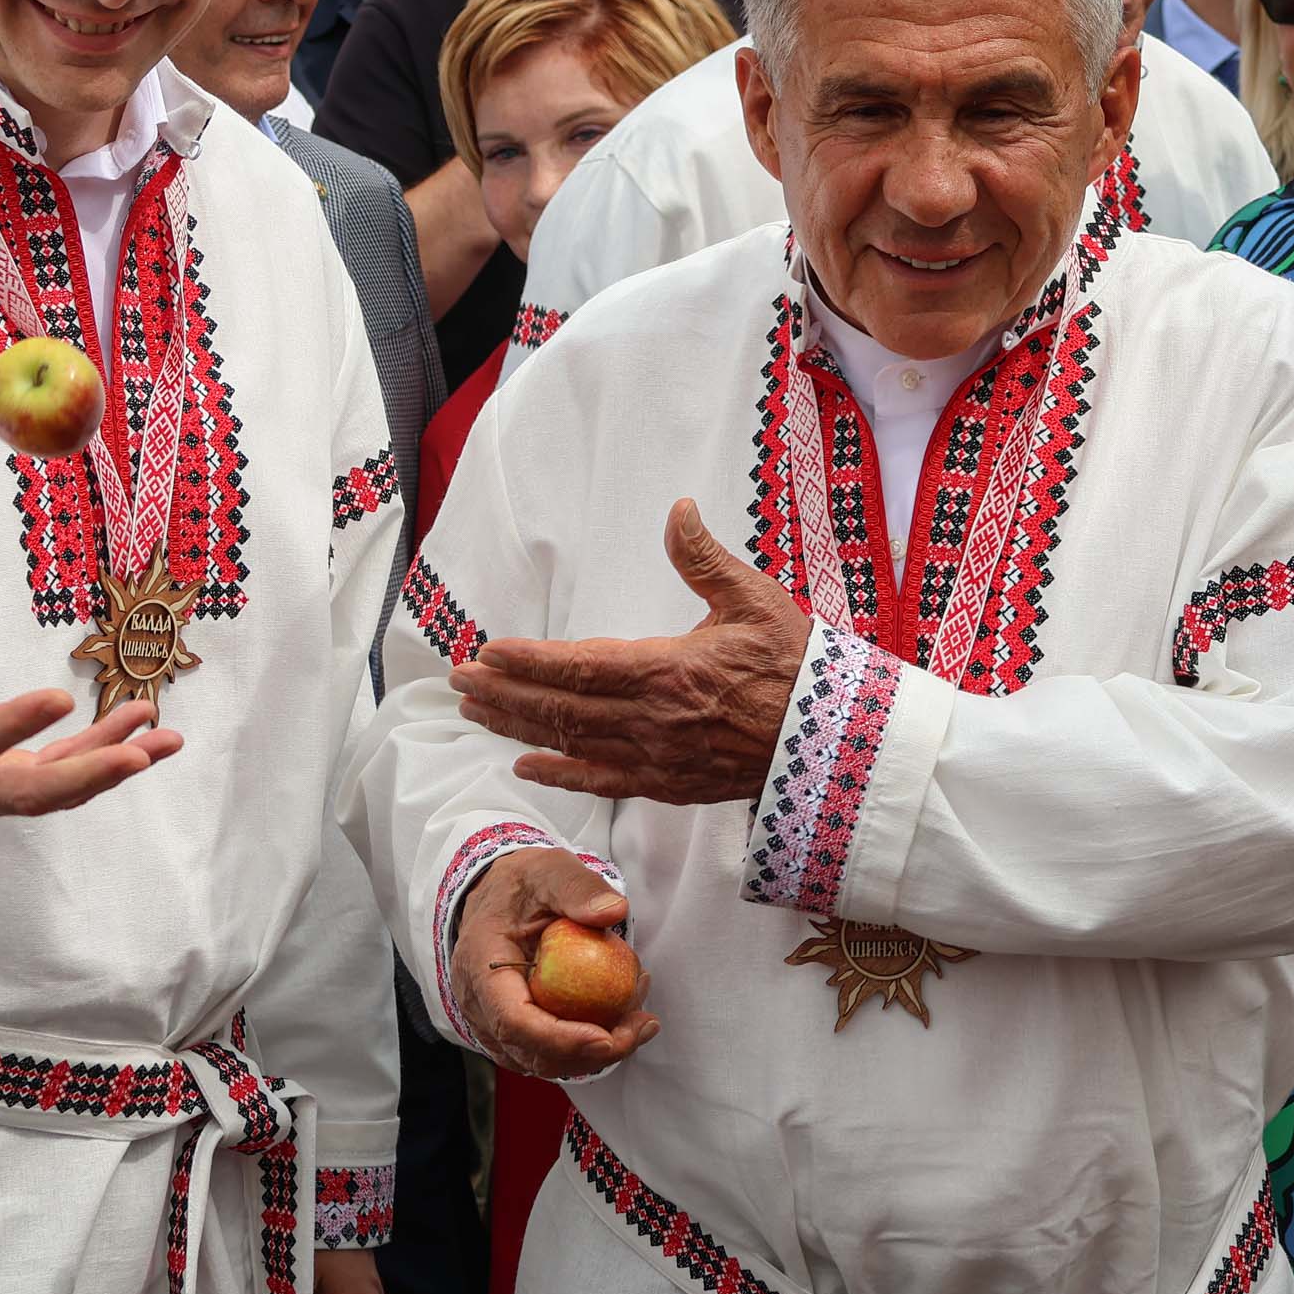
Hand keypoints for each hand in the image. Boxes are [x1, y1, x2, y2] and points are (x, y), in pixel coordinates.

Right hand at [0, 589, 180, 825]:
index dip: (12, 725)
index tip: (59, 698)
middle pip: (29, 792)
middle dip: (87, 773)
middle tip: (138, 753)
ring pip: (58, 788)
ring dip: (112, 763)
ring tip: (166, 738)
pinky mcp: (8, 784)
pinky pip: (64, 776)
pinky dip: (106, 757)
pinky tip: (149, 736)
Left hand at [451, 500, 806, 803]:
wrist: (835, 739)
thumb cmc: (796, 663)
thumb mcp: (755, 599)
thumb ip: (704, 558)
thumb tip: (678, 510)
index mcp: (669, 669)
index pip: (578, 665)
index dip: (526, 661)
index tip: (484, 653)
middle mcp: (653, 719)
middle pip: (560, 707)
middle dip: (503, 693)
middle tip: (457, 680)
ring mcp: (659, 757)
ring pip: (571, 743)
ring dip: (517, 727)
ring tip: (475, 711)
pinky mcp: (670, 784)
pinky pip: (603, 779)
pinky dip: (560, 772)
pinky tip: (526, 765)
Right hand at [452, 848, 659, 1080]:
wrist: (496, 894)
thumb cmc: (521, 884)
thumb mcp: (548, 870)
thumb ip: (578, 887)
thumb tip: (614, 911)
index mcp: (481, 967)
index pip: (513, 1021)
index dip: (560, 1039)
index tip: (607, 1036)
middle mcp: (479, 1005)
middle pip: (533, 1053)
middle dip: (593, 1052)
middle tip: (641, 1025)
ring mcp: (492, 1023)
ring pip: (543, 1061)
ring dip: (595, 1053)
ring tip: (638, 1019)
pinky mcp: (512, 1030)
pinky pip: (548, 1052)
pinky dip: (586, 1046)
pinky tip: (620, 1019)